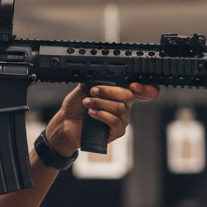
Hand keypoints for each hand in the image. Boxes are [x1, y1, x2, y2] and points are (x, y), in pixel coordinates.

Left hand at [45, 82, 161, 153]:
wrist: (66, 123)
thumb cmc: (75, 107)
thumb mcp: (82, 89)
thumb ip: (93, 81)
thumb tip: (98, 74)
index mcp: (117, 95)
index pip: (132, 88)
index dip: (140, 86)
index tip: (132, 84)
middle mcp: (122, 107)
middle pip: (128, 96)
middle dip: (109, 91)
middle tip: (93, 91)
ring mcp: (121, 120)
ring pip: (120, 108)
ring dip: (101, 103)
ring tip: (87, 103)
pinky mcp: (116, 132)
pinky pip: (115, 121)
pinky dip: (103, 115)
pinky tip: (92, 113)